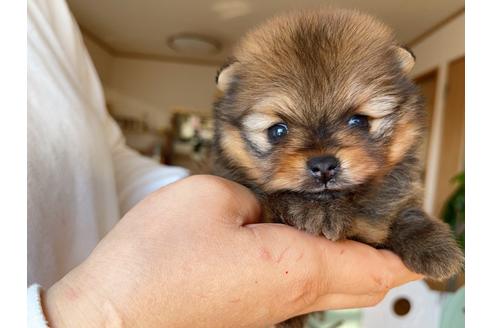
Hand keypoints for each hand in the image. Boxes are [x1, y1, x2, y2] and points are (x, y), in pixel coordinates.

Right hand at [43, 175, 421, 327]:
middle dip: (381, 254)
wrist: (112, 316)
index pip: (374, 266)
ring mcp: (270, 315)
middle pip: (362, 285)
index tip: (415, 233)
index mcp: (292, 266)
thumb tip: (270, 207)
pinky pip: (300, 294)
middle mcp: (290, 300)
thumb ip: (255, 196)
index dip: (403, 251)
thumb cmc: (154, 261)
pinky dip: (314, 267)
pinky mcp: (249, 316)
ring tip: (337, 219)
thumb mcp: (210, 198)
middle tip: (377, 217)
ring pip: (333, 291)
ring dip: (346, 259)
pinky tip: (293, 239)